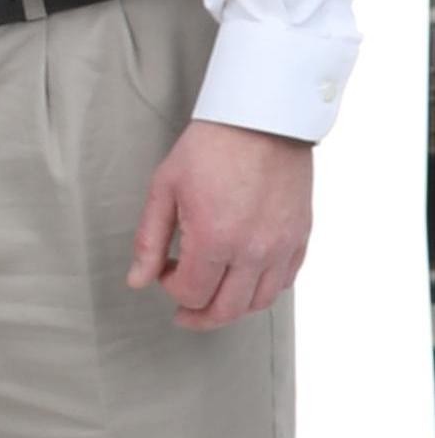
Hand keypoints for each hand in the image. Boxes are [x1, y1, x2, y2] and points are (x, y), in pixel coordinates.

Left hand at [126, 119, 313, 329]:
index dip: (169, 289)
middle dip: (198, 316)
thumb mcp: (164, 189)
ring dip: (231, 308)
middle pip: (226, 309)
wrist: (261, 121)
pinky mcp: (300, 238)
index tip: (161, 269)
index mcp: (215, 240)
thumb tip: (137, 280)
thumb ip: (149, 240)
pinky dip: (261, 290)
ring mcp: (282, 247)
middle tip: (182, 313)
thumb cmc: (208, 150)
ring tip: (212, 299)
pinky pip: (283, 281)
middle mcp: (253, 251)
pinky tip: (243, 280)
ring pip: (259, 302)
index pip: (191, 293)